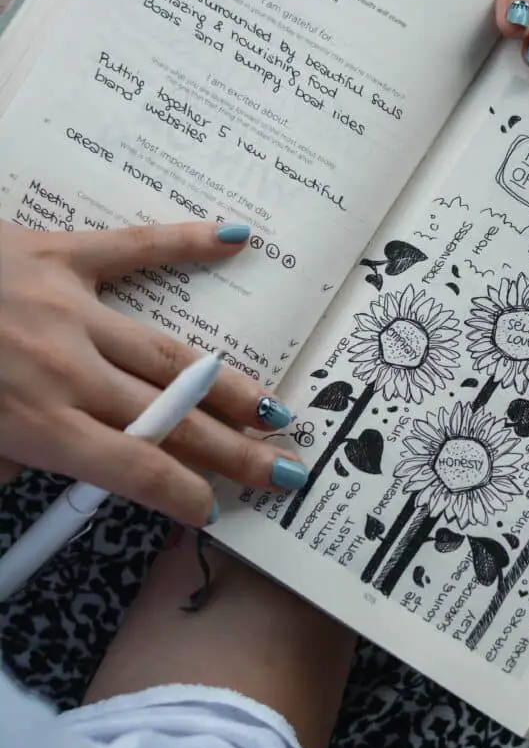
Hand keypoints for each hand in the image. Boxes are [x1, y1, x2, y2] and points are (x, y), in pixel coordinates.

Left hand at [0, 220, 305, 525]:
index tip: (216, 508)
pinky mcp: (62, 253)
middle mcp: (68, 370)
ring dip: (228, 386)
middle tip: (282, 468)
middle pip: (170, 421)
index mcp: (35, 424)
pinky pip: (136, 247)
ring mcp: (73, 308)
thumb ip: (12, 462)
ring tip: (273, 409)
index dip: (185, 494)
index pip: (136, 471)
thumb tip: (55, 465)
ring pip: (170, 356)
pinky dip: (187, 242)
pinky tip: (236, 239)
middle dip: (232, 451)